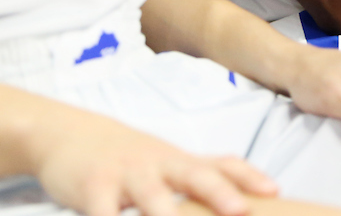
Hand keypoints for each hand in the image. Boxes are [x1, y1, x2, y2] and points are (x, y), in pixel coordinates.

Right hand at [31, 109, 276, 215]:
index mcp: (178, 162)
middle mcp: (157, 165)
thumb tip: (248, 199)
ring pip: (150, 197)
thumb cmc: (127, 158)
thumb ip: (200, 179)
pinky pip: (104, 213)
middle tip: (241, 210)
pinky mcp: (92, 190)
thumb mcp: (165, 164)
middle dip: (219, 193)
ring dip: (166, 214)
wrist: (66, 133)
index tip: (274, 190)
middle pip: (193, 176)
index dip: (247, 177)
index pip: (220, 165)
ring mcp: (125, 176)